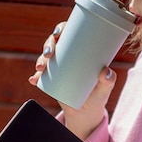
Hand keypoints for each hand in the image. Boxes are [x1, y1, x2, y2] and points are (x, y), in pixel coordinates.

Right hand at [28, 22, 116, 139]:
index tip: (58, 32)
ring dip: (40, 60)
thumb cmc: (98, 96)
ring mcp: (58, 68)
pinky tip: (33, 80)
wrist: (87, 113)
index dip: (61, 28)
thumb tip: (105, 72)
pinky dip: (35, 77)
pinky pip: (40, 76)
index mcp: (81, 51)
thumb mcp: (105, 89)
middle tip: (49, 54)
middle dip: (48, 45)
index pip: (70, 34)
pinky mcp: (51, 80)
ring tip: (40, 69)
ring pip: (45, 58)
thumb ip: (108, 81)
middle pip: (55, 43)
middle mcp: (68, 57)